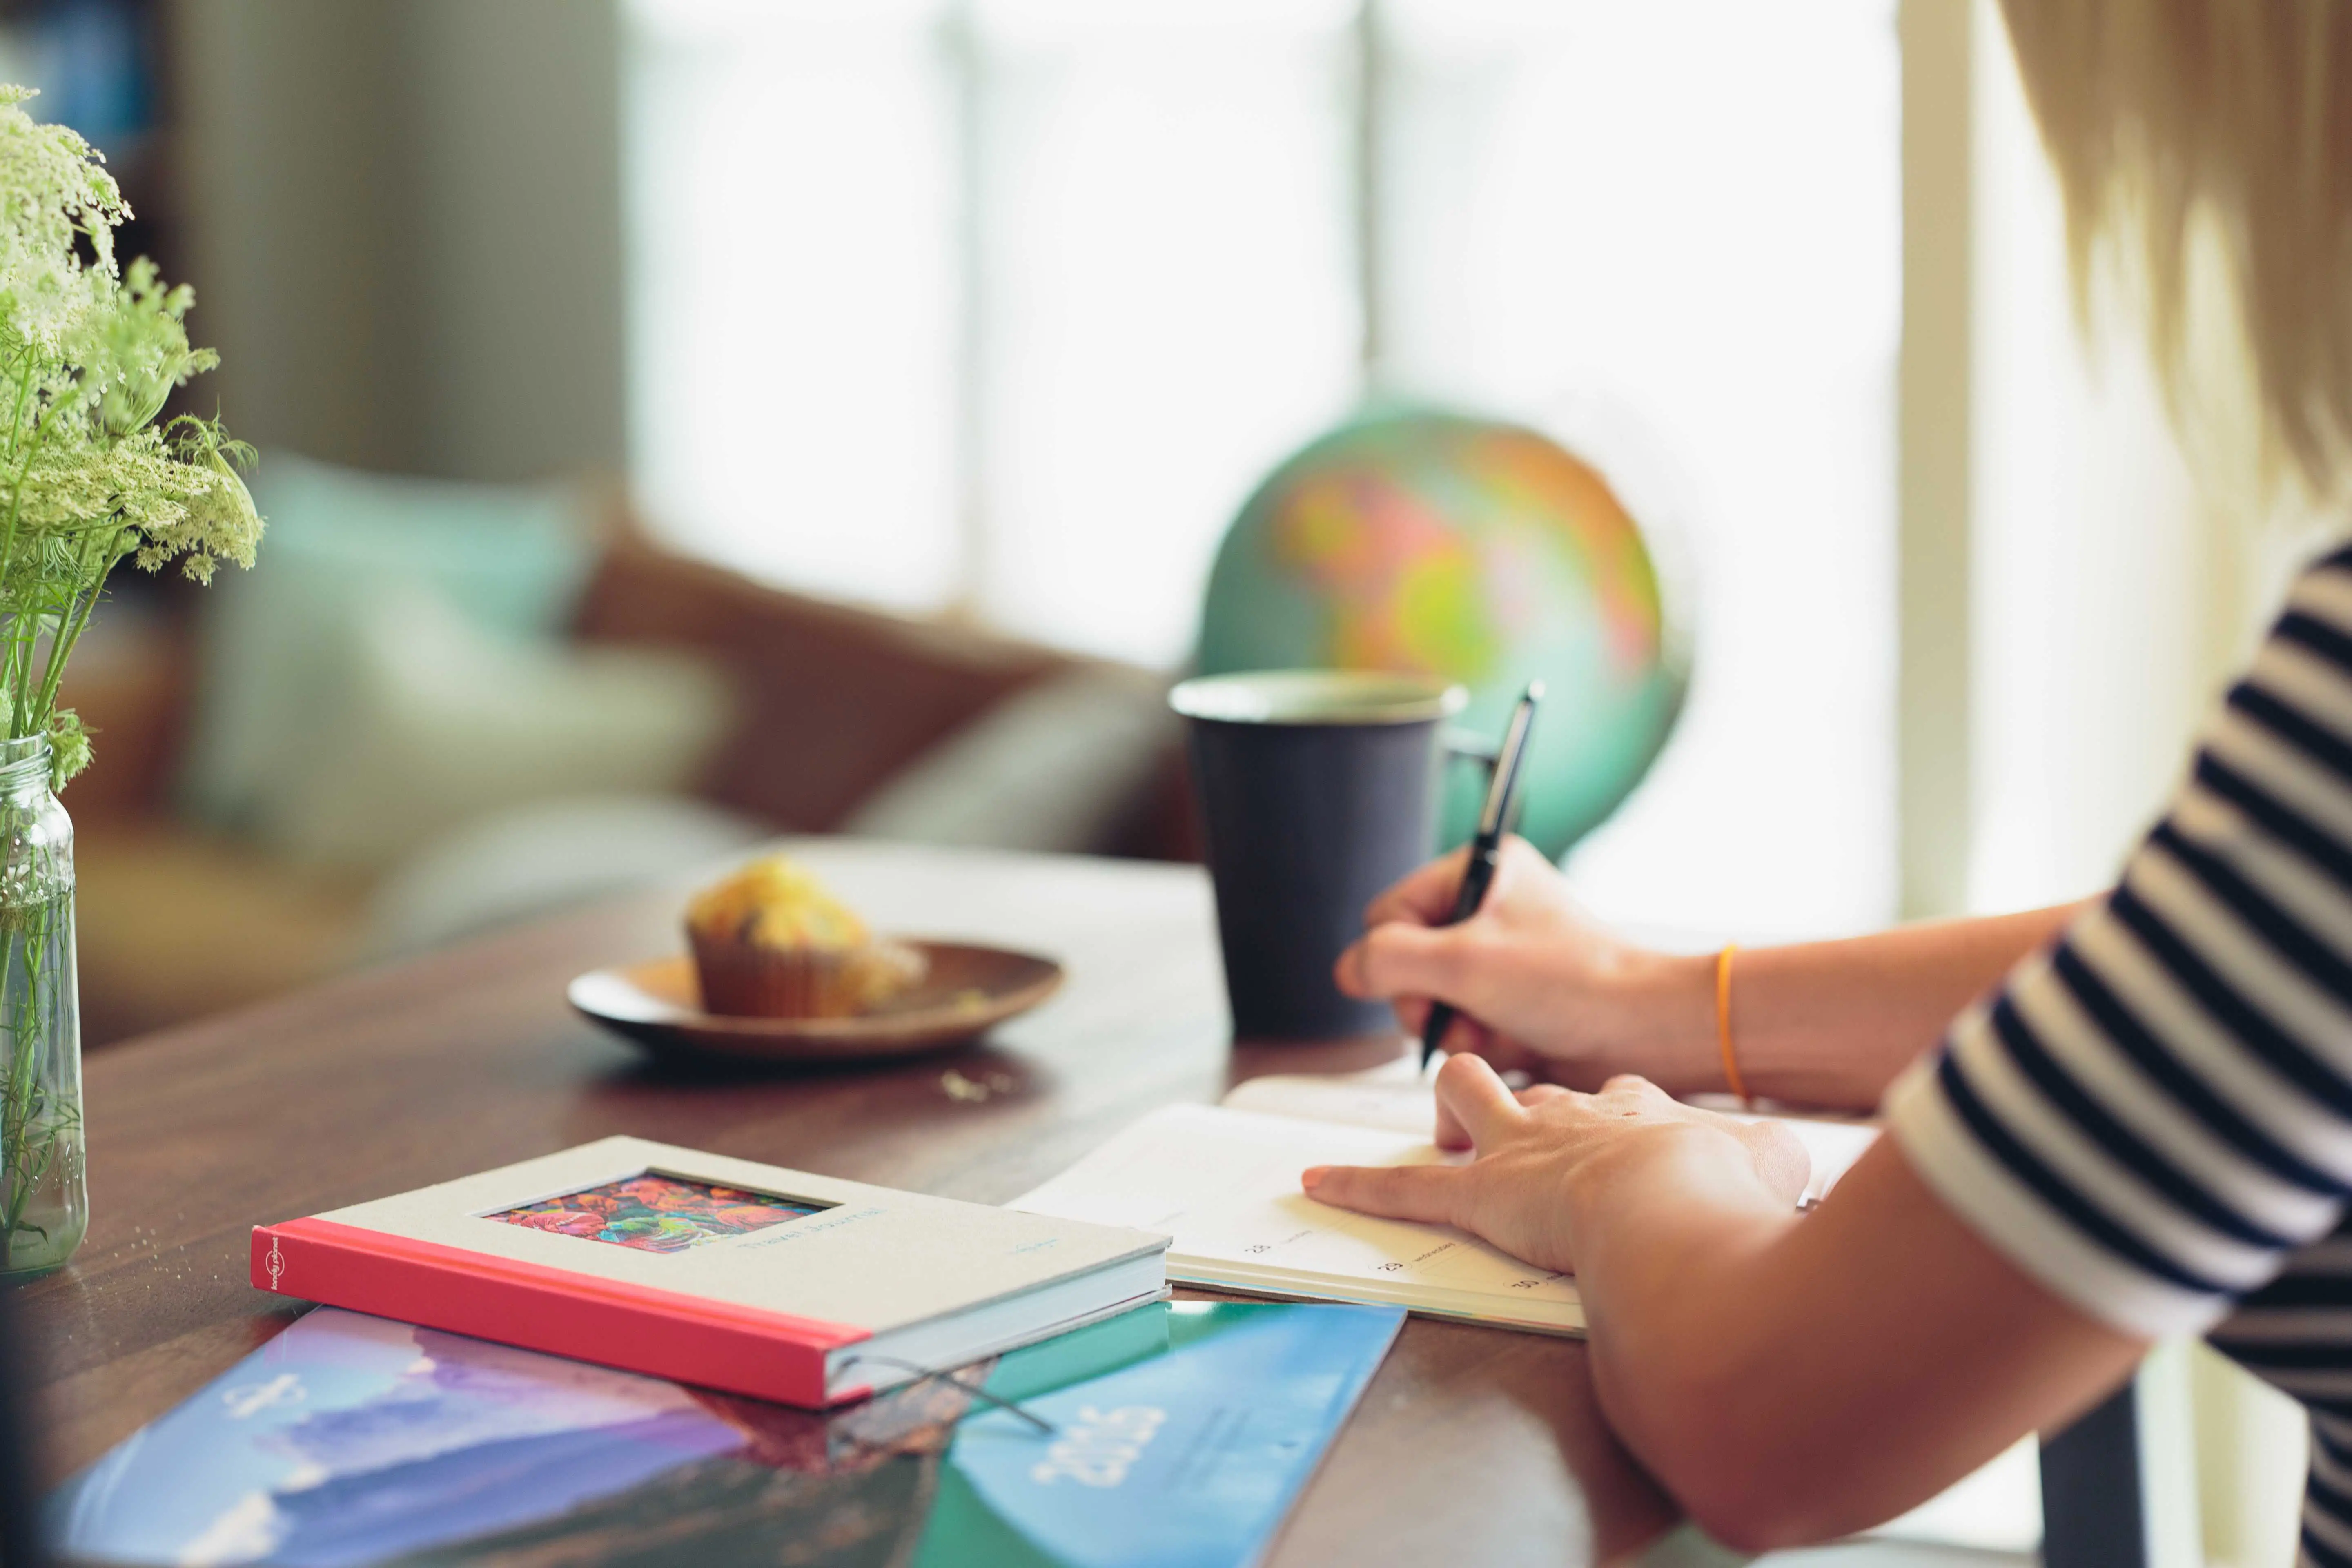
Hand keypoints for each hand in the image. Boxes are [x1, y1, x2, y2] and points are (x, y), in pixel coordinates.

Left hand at [1302, 1054, 1809, 1275]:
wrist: (1679, 1199)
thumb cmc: (1728, 1192)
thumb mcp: (1774, 1166)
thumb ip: (1773, 1165)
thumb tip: (1789, 1169)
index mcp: (1639, 1111)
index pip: (1619, 1097)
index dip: (1620, 1115)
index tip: (1635, 1135)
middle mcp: (1572, 1115)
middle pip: (1535, 1086)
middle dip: (1525, 1100)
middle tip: (1533, 1137)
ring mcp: (1521, 1150)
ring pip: (1468, 1098)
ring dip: (1453, 1116)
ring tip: (1450, 1138)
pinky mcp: (1480, 1196)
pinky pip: (1405, 1190)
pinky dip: (1357, 1185)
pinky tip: (1316, 1180)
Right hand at [1333, 836, 1715, 1091]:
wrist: (1640, 1030)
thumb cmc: (1571, 981)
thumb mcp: (1463, 962)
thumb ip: (1389, 960)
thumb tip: (1348, 970)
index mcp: (1480, 871)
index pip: (1389, 913)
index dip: (1396, 956)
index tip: (1428, 983)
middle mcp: (1486, 908)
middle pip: (1404, 959)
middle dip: (1425, 998)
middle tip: (1458, 1013)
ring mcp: (1498, 956)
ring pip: (1428, 997)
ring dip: (1449, 1024)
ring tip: (1486, 1032)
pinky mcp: (1510, 998)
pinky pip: (1460, 1021)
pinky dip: (1474, 1039)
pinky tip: (1503, 1043)